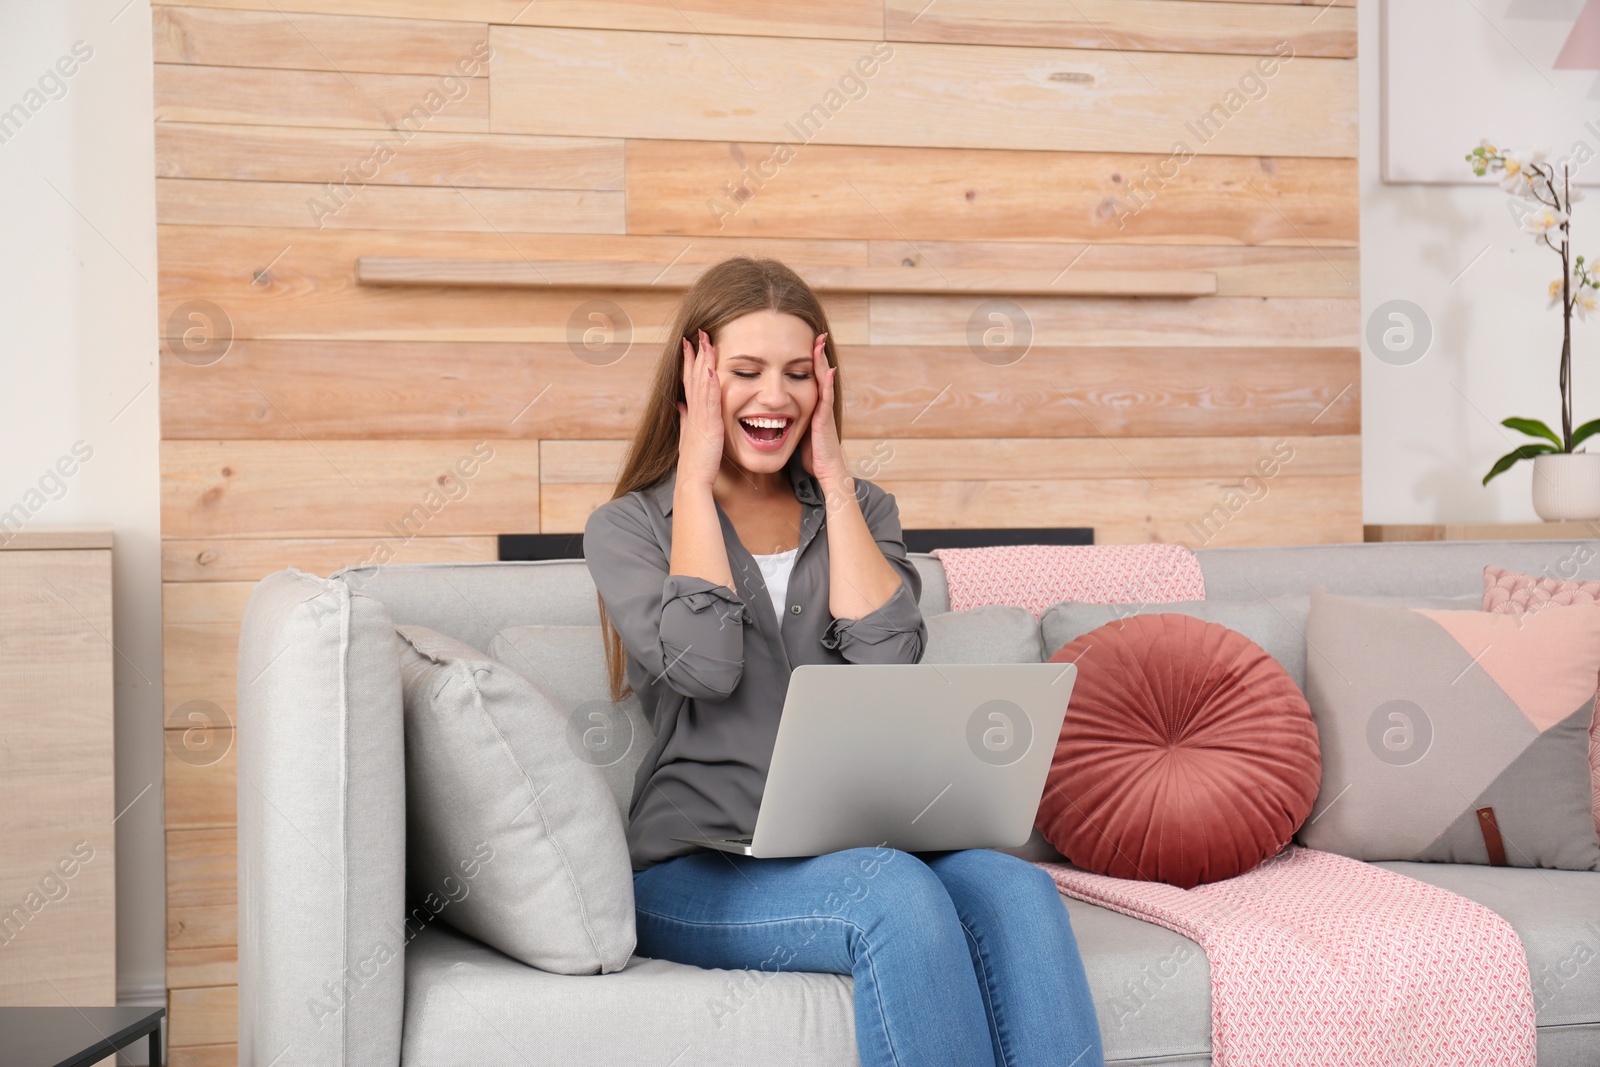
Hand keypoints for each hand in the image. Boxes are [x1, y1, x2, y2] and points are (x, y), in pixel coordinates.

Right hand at [676, 329, 723, 490]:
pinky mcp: (709, 424)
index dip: (689, 361)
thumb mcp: (688, 435)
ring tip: (705, 342)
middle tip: (697, 333)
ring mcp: (700, 416)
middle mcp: (693, 410)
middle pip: (694, 375)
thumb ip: (686, 418)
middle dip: (696, 353)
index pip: (689, 380)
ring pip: (702, 382)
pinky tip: (712, 368)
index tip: (689, 344)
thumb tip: (681, 406)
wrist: (692, 479)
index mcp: (691, 412)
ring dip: (704, 361)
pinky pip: (710, 399)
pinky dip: (711, 383)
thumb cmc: (694, 461)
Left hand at [799, 333, 847, 486]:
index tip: (803, 342)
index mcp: (811, 406)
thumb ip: (791, 419)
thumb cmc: (811, 454)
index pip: (808, 378)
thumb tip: (774, 413)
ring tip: (820, 342)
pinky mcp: (824, 419)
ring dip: (822, 361)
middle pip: (817, 373)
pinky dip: (826, 382)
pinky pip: (826, 397)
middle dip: (816, 354)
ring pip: (823, 380)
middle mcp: (819, 404)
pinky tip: (827, 369)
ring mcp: (824, 410)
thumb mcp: (797, 431)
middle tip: (816, 334)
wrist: (825, 471)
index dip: (806, 361)